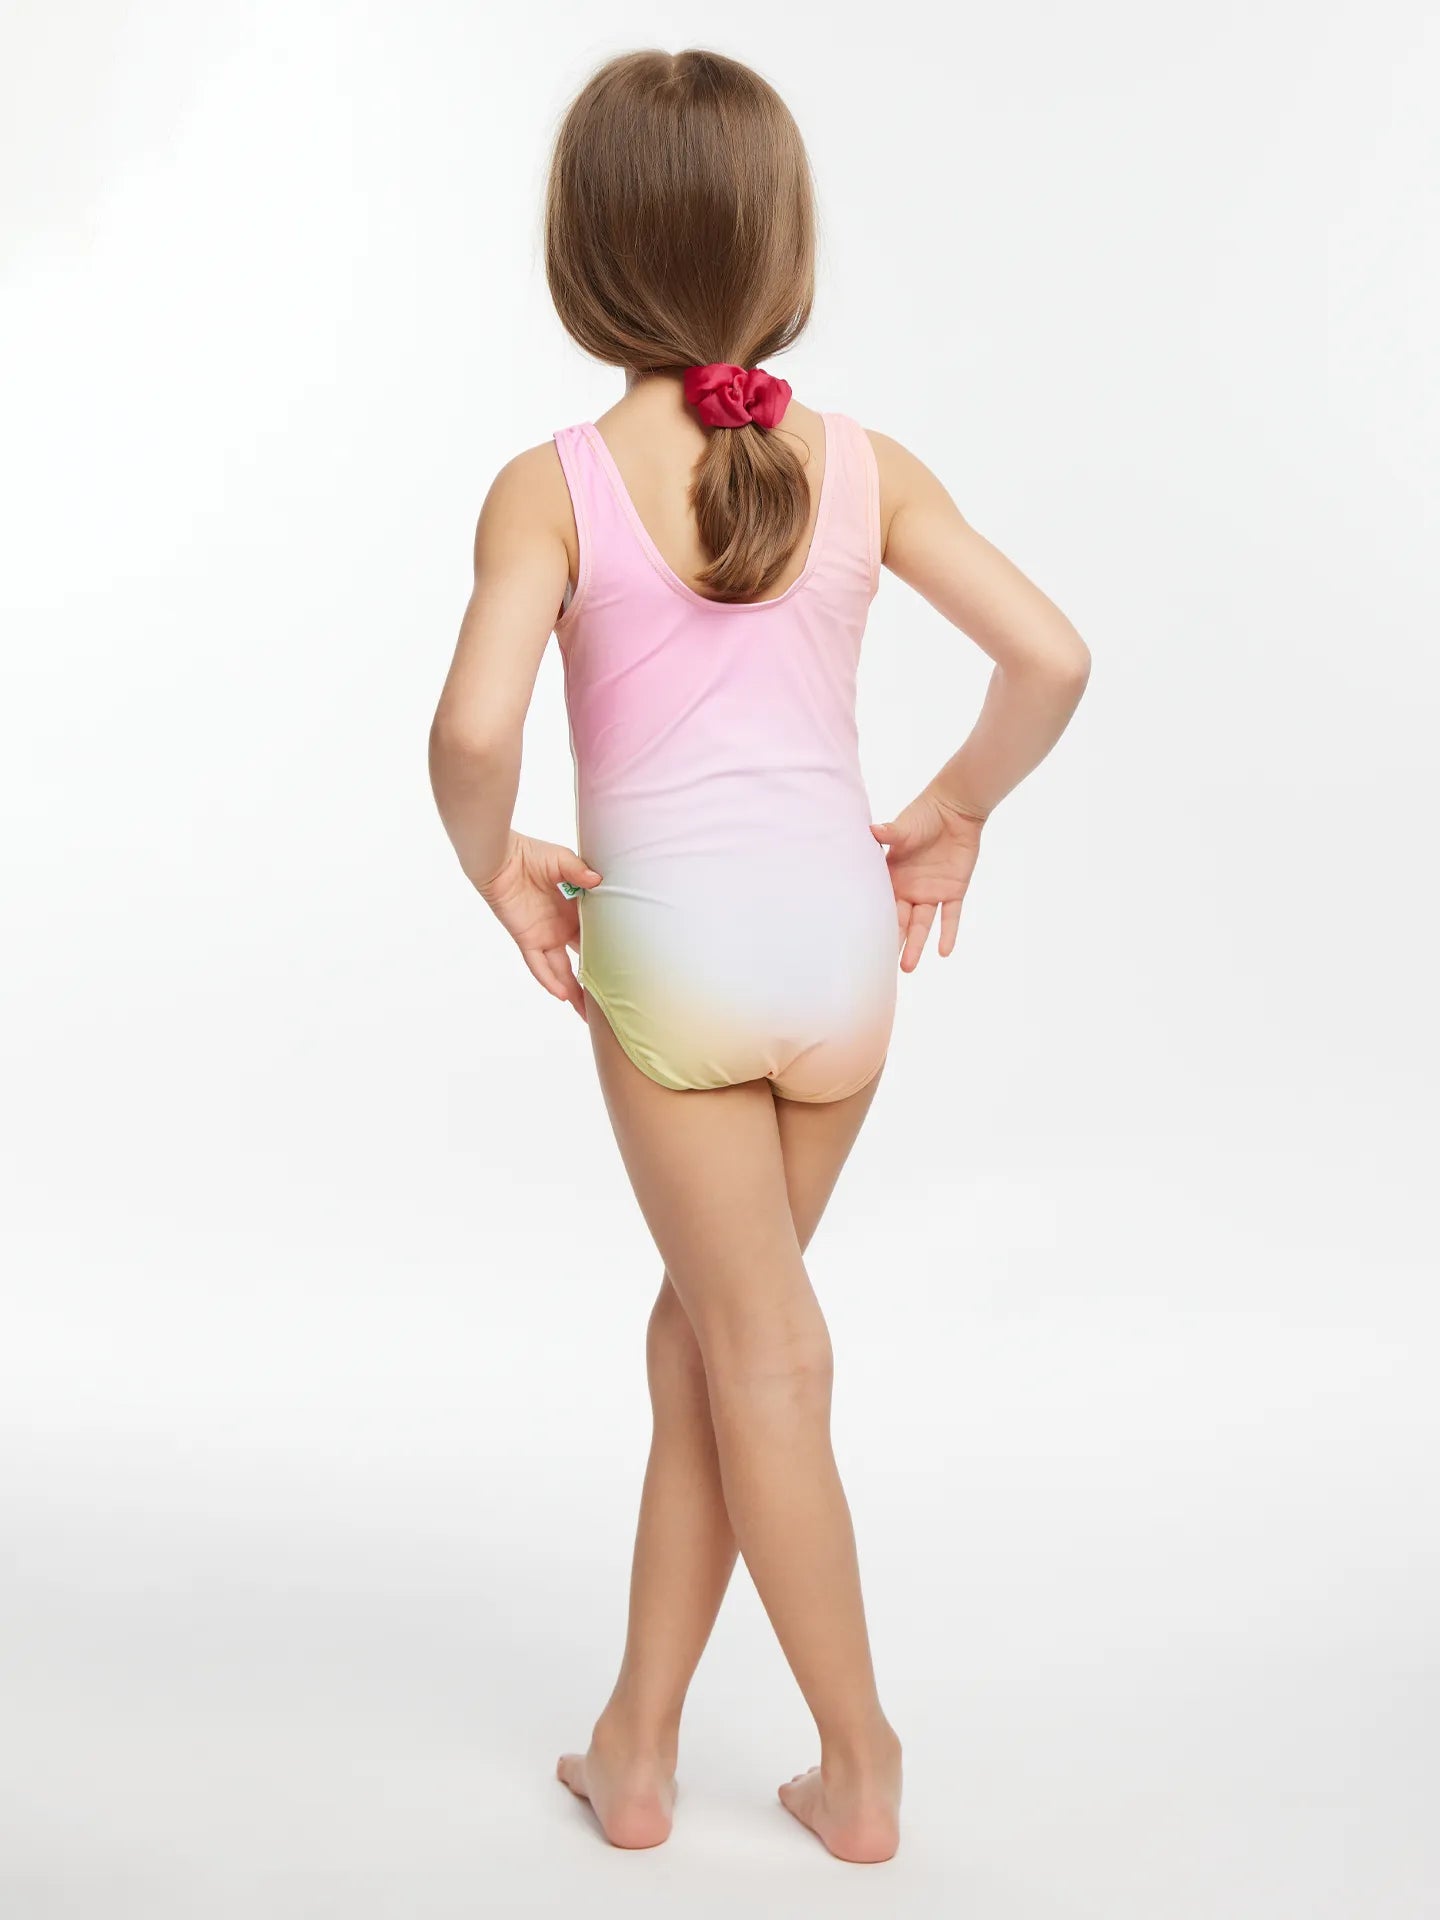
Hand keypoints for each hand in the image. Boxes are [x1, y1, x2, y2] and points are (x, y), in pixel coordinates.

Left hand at [475, 832, 601, 1018]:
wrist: (501, 859)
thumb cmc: (531, 855)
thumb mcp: (562, 860)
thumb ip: (579, 872)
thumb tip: (598, 881)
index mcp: (575, 911)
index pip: (596, 935)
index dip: (610, 949)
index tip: (630, 963)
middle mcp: (562, 928)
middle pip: (583, 959)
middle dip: (597, 978)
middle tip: (617, 997)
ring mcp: (545, 936)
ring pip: (562, 971)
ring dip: (574, 991)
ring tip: (590, 1013)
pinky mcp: (527, 939)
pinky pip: (539, 966)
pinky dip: (550, 980)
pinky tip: (563, 996)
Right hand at [870, 791, 984, 970]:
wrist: (954, 810)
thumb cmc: (923, 816)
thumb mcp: (904, 827)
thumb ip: (891, 834)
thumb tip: (872, 830)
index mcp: (893, 877)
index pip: (882, 905)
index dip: (875, 923)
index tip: (864, 943)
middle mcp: (910, 890)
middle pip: (900, 922)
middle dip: (893, 943)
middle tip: (882, 968)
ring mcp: (931, 893)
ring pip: (922, 925)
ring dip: (916, 944)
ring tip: (908, 967)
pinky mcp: (953, 891)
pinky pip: (950, 916)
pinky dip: (948, 933)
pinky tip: (944, 952)